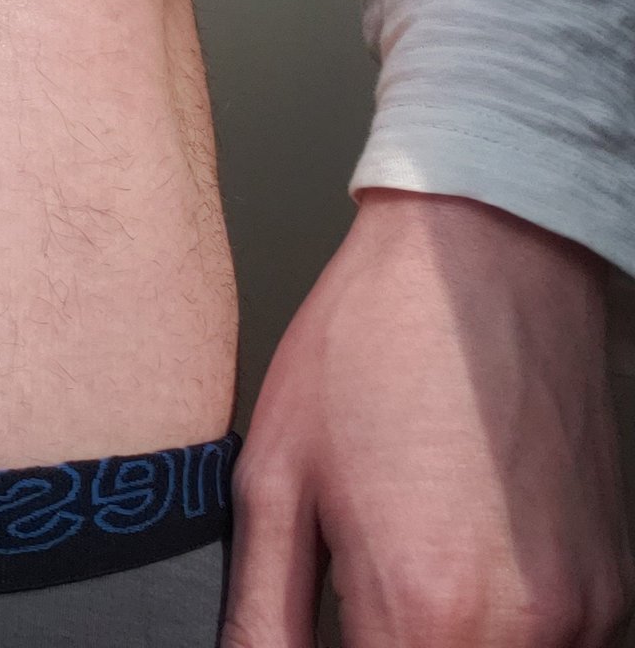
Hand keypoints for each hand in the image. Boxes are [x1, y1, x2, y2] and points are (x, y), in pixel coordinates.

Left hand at [224, 189, 630, 647]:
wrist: (485, 257)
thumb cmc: (374, 342)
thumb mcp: (275, 475)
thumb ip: (265, 609)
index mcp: (426, 607)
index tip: (311, 635)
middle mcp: (523, 629)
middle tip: (342, 602)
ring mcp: (583, 617)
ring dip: (434, 645)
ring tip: (389, 574)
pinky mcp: (611, 593)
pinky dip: (489, 634)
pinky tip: (445, 565)